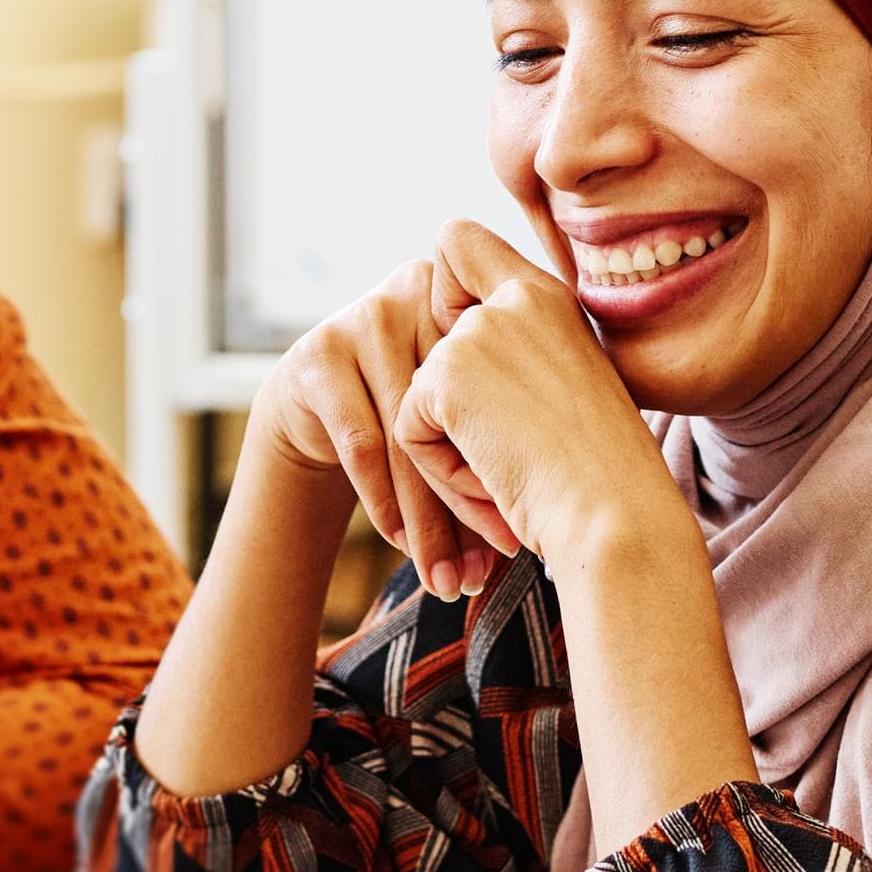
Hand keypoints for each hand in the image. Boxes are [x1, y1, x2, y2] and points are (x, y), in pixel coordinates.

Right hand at [254, 259, 500, 599]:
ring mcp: (364, 318)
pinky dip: (384, 501)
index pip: (499, 387)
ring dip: (428, 518)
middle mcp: (419, 295)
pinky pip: (361, 440)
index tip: (524, 532)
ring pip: (408, 435)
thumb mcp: (463, 405)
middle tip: (493, 567)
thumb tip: (553, 528)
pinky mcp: (318, 355)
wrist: (318, 403)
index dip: (513, 461)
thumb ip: (504, 434)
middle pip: (453, 413)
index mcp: (473, 297)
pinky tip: (401, 543)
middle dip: (473, 502)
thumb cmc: (415, 412)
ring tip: (447, 577)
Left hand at [395, 221, 682, 571]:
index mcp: (548, 297)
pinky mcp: (447, 375)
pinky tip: (495, 482)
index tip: (475, 358)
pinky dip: (441, 471)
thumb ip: (515, 356)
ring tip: (513, 474)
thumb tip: (445, 362)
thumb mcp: (567, 389)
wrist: (616, 513)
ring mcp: (479, 331)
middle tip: (509, 446)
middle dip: (446, 402)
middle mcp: (515, 297)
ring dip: (451, 447)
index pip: (458, 240)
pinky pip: (408, 429)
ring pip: (418, 393)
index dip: (442, 294)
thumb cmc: (602, 474)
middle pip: (424, 327)